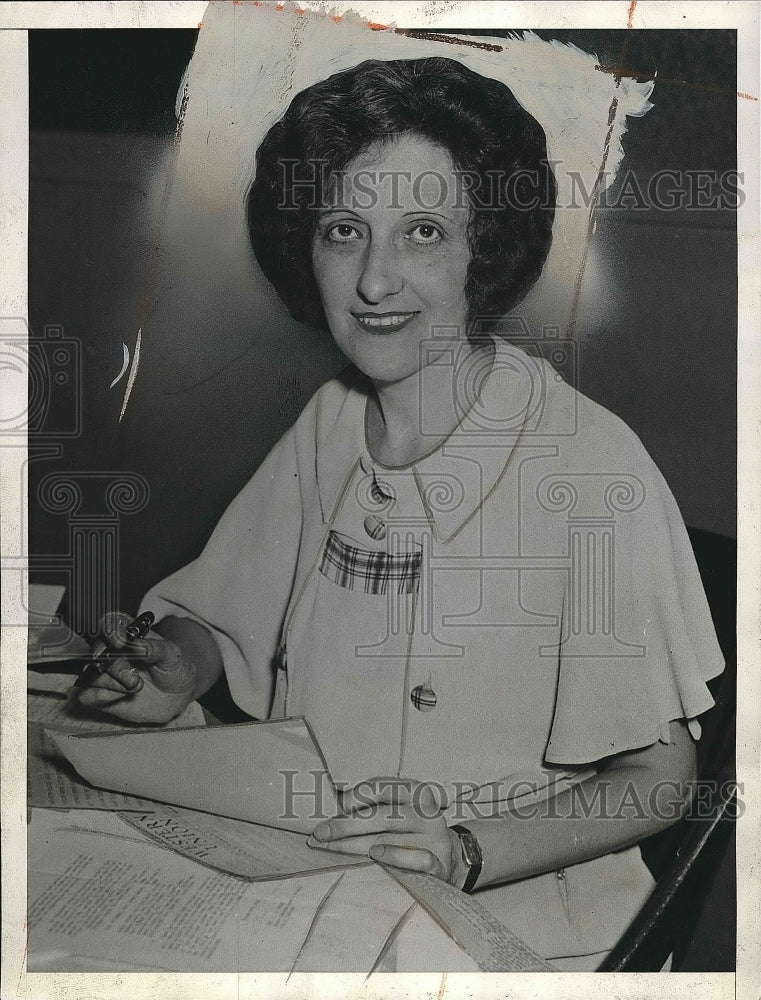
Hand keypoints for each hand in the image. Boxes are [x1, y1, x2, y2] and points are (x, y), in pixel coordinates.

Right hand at [68, 611, 198, 723]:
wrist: (176, 695)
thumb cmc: (173, 668)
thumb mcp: (171, 655)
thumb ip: (154, 648)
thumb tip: (135, 644)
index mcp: (127, 632)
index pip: (109, 623)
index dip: (110, 630)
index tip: (120, 642)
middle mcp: (110, 650)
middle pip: (97, 651)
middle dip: (116, 667)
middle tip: (135, 679)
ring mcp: (102, 671)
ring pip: (92, 674)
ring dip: (114, 684)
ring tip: (137, 686)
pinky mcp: (98, 693)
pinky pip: (87, 695)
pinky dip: (103, 697)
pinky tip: (122, 697)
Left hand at [307, 777, 465, 885]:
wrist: (450, 857)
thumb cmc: (411, 831)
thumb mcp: (400, 810)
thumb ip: (374, 806)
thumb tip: (331, 806)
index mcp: (416, 792)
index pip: (383, 788)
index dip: (356, 796)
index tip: (334, 805)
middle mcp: (426, 812)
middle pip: (383, 816)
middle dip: (347, 824)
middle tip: (321, 833)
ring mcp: (434, 838)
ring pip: (391, 838)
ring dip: (356, 844)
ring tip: (332, 846)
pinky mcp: (439, 863)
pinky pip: (416, 859)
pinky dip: (394, 857)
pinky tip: (375, 855)